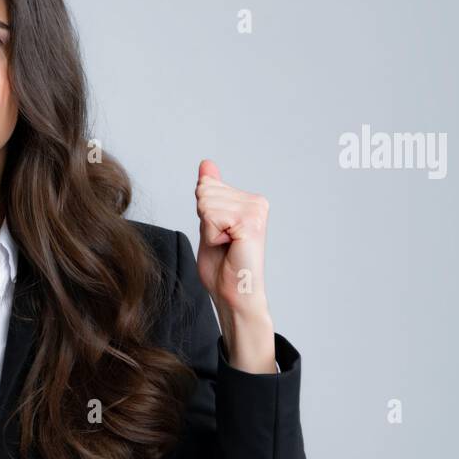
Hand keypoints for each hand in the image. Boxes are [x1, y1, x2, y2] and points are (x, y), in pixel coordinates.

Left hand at [194, 159, 268, 316]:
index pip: (206, 186)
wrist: (232, 294)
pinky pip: (211, 216)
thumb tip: (206, 164)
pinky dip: (211, 236)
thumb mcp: (208, 223)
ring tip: (225, 246)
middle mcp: (256, 202)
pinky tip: (228, 247)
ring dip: (208, 230)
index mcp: (249, 200)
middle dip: (204, 221)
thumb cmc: (221, 267)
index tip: (219, 235)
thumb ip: (210, 194)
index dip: (202, 215)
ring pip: (206, 203)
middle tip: (221, 242)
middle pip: (204, 192)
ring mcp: (256, 210)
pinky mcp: (251, 221)